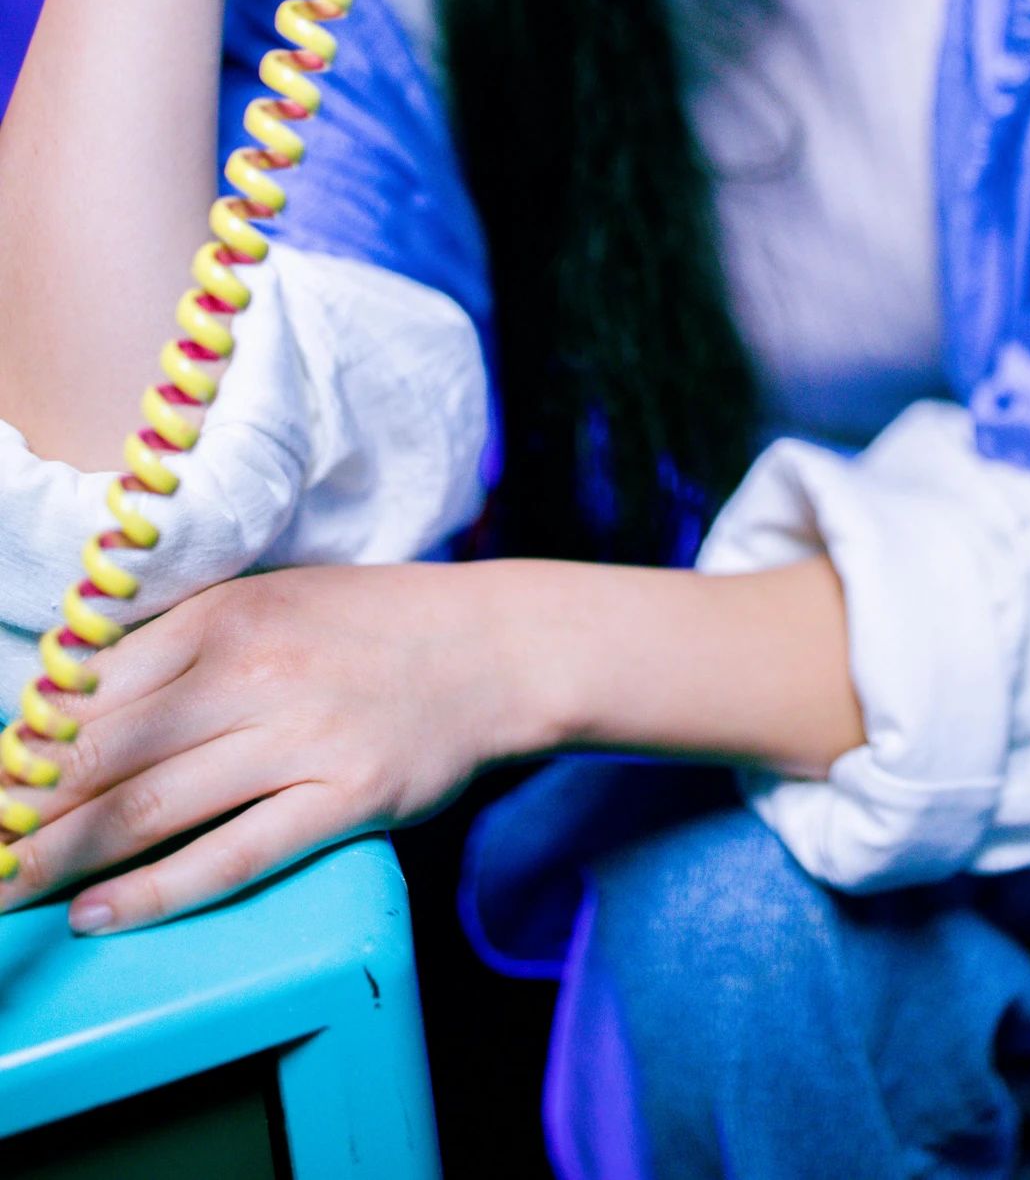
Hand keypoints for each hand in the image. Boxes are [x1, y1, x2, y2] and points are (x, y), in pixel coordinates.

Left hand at [0, 553, 860, 932]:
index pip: (89, 686)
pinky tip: (102, 913)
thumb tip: (76, 684)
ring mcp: (300, 738)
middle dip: (21, 807)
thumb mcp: (274, 596)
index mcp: (226, 615)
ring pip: (152, 806)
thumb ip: (183, 636)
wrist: (499, 643)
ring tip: (4, 888)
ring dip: (62, 856)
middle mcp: (253, 673)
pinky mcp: (344, 798)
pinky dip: (159, 891)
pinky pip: (234, 853)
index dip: (18, 743)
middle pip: (103, 752)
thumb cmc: (378, 621)